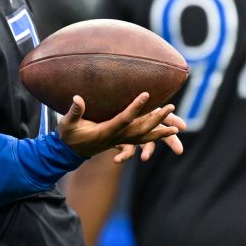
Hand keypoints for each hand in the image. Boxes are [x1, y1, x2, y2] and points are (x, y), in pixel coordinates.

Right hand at [57, 92, 185, 158]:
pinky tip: (164, 133)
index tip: (146, 94)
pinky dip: (154, 137)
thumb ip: (74, 112)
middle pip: (142, 129)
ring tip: (177, 129)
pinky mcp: (121, 141)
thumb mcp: (68, 124)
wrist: (70, 151)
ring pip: (145, 137)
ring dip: (161, 133)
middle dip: (157, 119)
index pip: (125, 119)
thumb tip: (77, 98)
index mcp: (106, 131)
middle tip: (171, 108)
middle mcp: (117, 137)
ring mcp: (120, 140)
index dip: (136, 107)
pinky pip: (141, 140)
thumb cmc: (69, 136)